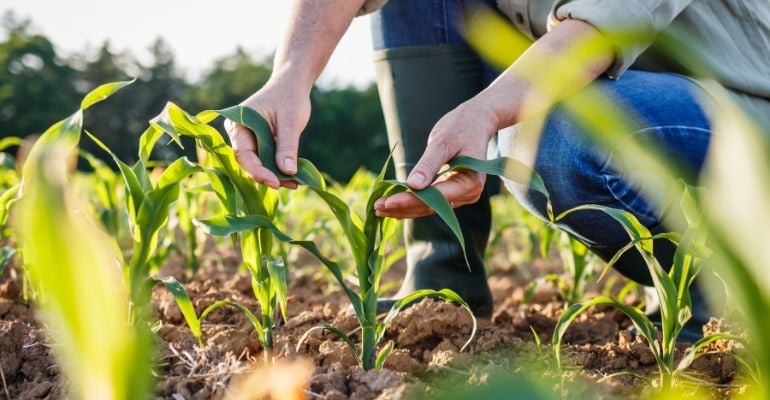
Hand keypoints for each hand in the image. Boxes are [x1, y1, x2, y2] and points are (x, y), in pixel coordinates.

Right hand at [225, 78, 310, 188]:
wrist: (292, 84)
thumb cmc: (289, 97)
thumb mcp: (290, 122)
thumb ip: (287, 146)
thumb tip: (288, 172)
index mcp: (238, 124)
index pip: (243, 154)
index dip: (258, 171)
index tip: (275, 182)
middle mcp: (239, 133)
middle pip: (249, 162)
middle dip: (268, 176)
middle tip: (291, 184)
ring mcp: (248, 139)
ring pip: (258, 164)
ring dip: (275, 175)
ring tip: (295, 183)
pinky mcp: (259, 144)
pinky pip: (265, 160)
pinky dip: (278, 168)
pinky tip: (293, 176)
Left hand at [374, 99, 498, 218]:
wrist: (475, 122)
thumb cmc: (461, 127)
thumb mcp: (443, 141)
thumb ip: (429, 164)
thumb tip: (413, 185)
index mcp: (470, 182)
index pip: (436, 197)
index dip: (411, 200)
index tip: (388, 201)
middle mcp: (468, 194)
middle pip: (431, 206)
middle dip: (403, 207)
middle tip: (376, 207)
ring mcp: (460, 196)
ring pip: (428, 207)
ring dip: (403, 209)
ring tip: (378, 209)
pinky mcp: (451, 193)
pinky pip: (429, 202)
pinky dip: (410, 203)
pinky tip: (391, 206)